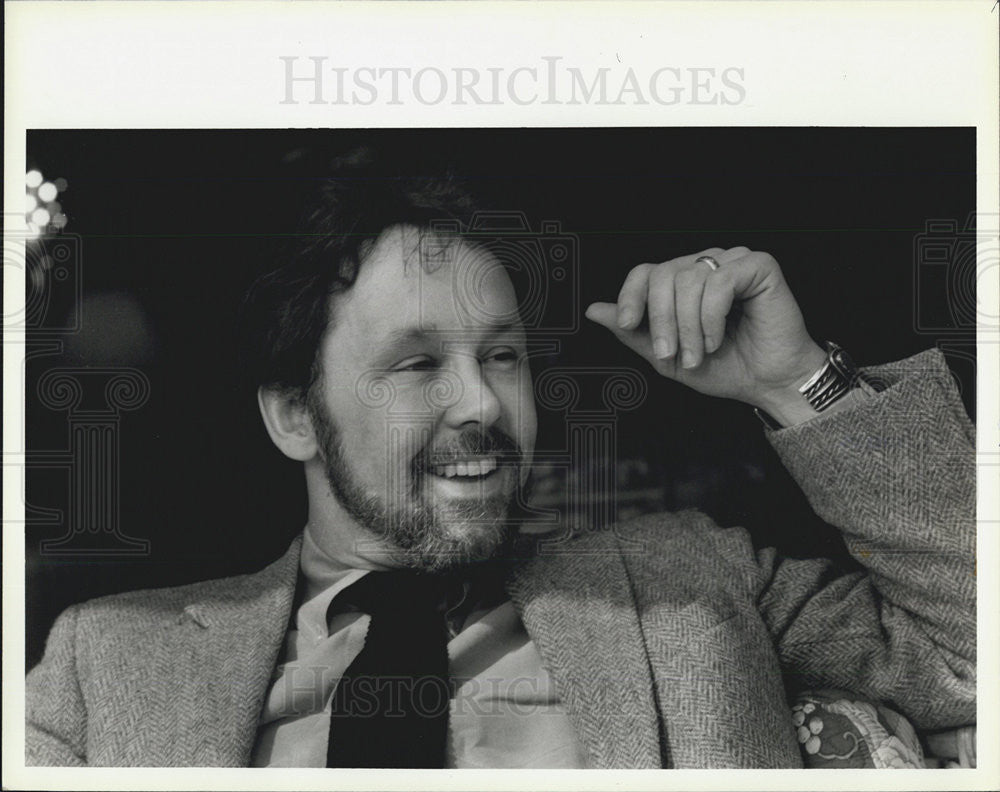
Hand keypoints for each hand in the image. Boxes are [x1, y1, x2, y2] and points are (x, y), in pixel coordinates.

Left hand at [585, 247, 827, 421]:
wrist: (768, 383)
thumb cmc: (726, 368)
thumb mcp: (666, 356)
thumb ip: (632, 333)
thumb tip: (595, 311)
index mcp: (684, 281)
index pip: (645, 271)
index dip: (631, 296)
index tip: (629, 325)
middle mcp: (706, 265)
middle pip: (663, 274)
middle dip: (662, 321)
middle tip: (672, 355)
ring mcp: (732, 262)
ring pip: (688, 279)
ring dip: (689, 327)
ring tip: (699, 353)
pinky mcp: (758, 265)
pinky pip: (718, 281)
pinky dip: (712, 317)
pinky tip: (718, 338)